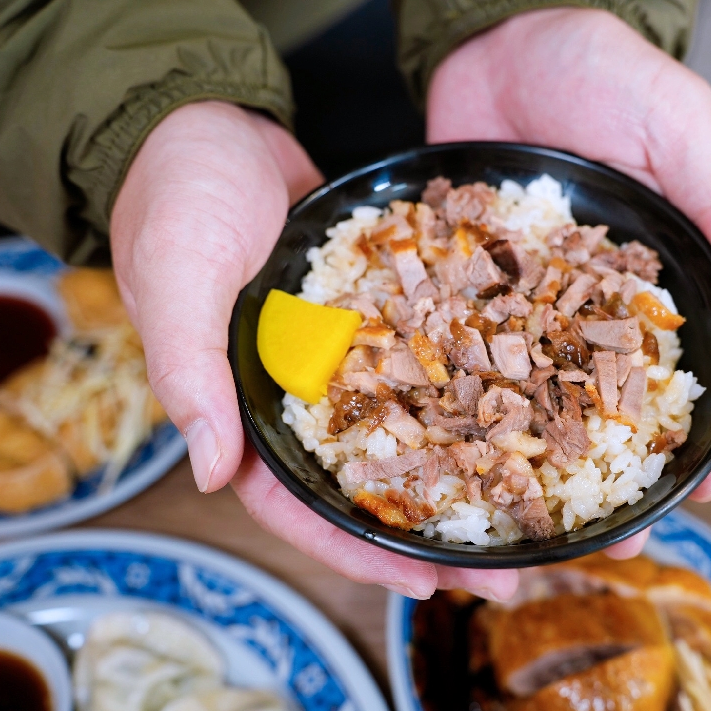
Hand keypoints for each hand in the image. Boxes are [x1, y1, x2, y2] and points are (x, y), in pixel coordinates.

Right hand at [111, 101, 517, 600]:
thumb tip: (208, 473)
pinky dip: (468, 393)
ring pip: (408, 435)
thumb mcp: (176, 278)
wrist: (208, 124)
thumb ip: (190, 371)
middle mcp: (299, 399)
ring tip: (534, 513)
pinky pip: (426, 366)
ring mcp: (341, 361)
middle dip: (435, 535)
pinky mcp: (374, 320)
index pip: (300, 507)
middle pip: (370, 487)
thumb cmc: (177, 197)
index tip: (427, 586)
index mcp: (243, 409)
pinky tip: (525, 412)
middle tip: (511, 573)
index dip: (360, 552)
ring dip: (466, 475)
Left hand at [429, 9, 710, 554]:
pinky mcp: (458, 282)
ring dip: (528, 463)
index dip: (701, 434)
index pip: (686, 370)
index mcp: (646, 276)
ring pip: (527, 396)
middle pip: (602, 404)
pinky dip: (454, 399)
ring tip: (526, 526)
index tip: (702, 493)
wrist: (496, 33)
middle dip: (607, 475)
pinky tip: (447, 451)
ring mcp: (516, 298)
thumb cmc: (599, 69)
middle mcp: (581, 301)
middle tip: (607, 540)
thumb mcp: (673, 126)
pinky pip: (457, 348)